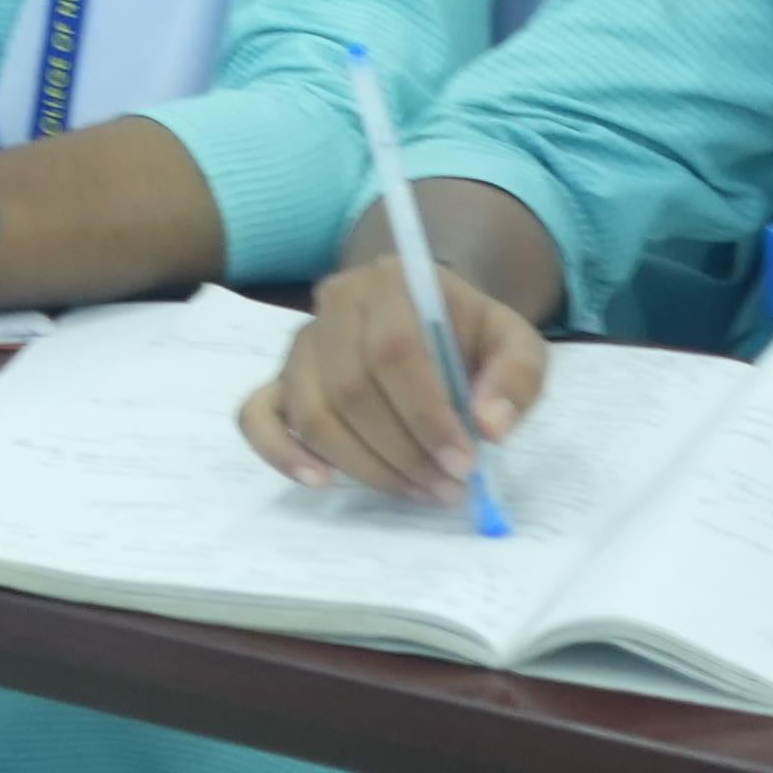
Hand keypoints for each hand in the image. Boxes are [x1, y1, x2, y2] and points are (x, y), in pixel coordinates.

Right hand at [247, 245, 548, 504]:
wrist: (433, 321)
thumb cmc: (472, 336)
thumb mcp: (517, 344)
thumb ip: (517, 377)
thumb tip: (490, 427)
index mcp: (393, 281)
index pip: (395, 350)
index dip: (426, 414)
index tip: (464, 463)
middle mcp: (334, 302)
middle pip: (352, 388)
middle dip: (403, 451)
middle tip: (447, 487)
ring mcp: (300, 343)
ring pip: (314, 413)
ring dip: (365, 466)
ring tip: (416, 491)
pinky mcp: (280, 380)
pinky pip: (256, 415)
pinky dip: (280, 452)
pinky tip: (320, 481)